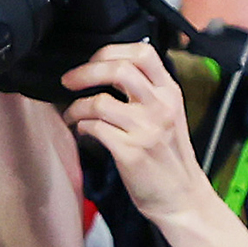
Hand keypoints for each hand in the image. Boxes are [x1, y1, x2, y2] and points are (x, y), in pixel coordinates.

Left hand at [60, 42, 206, 223]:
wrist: (180, 195)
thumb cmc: (167, 156)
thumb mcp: (166, 115)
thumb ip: (146, 92)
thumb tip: (108, 70)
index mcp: (170, 92)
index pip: (143, 52)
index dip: (111, 51)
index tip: (92, 61)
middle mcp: (160, 105)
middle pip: (119, 69)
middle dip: (86, 71)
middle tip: (67, 80)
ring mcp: (146, 128)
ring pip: (100, 101)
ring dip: (76, 107)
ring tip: (71, 115)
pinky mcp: (131, 151)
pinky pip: (94, 128)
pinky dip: (81, 127)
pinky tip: (81, 132)